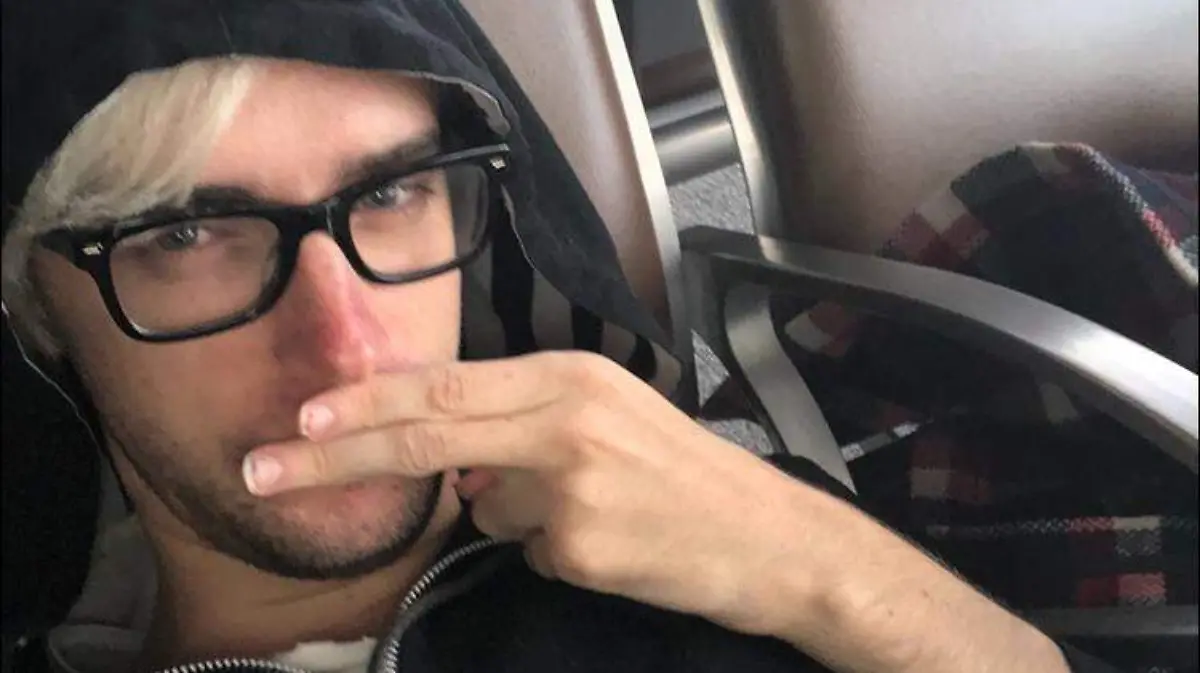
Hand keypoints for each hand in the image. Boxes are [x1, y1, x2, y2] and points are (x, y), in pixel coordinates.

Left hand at [244, 351, 811, 632]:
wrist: (768, 537)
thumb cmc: (688, 473)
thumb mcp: (611, 416)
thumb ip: (526, 422)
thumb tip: (460, 458)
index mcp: (573, 375)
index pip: (445, 384)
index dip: (366, 401)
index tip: (302, 416)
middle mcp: (566, 419)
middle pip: (427, 430)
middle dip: (334, 453)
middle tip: (263, 466)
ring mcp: (571, 487)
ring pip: (484, 506)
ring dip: (516, 516)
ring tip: (597, 510)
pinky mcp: (579, 548)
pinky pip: (527, 552)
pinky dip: (554, 552)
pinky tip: (611, 544)